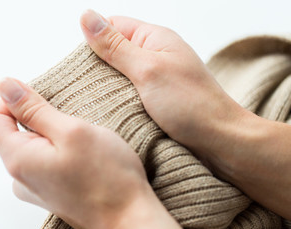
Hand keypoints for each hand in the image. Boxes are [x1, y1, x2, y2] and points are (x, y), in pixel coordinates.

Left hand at [0, 78, 189, 228]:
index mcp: (18, 159)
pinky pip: (45, 160)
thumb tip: (6, 86)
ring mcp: (35, 186)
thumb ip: (34, 108)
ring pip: (33, 145)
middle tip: (72, 125)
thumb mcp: (71, 131)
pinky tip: (84, 157)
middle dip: (40, 119)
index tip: (43, 101)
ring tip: (83, 144)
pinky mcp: (51, 191)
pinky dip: (61, 151)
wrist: (130, 218)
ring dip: (54, 135)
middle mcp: (20, 176)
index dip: (14, 101)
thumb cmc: (108, 178)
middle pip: (13, 131)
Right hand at [80, 10, 245, 160]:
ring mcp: (156, 77)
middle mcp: (155, 54)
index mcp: (155, 38)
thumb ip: (116, 46)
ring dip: (108, 86)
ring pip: (120, 74)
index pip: (113, 26)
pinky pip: (129, 92)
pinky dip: (119, 99)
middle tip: (87, 87)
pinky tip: (112, 109)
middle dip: (98, 67)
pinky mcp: (156, 97)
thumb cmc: (190, 103)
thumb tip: (86, 16)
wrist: (219, 139)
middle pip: (114, 50)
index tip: (81, 65)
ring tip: (97, 101)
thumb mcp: (147, 70)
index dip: (94, 41)